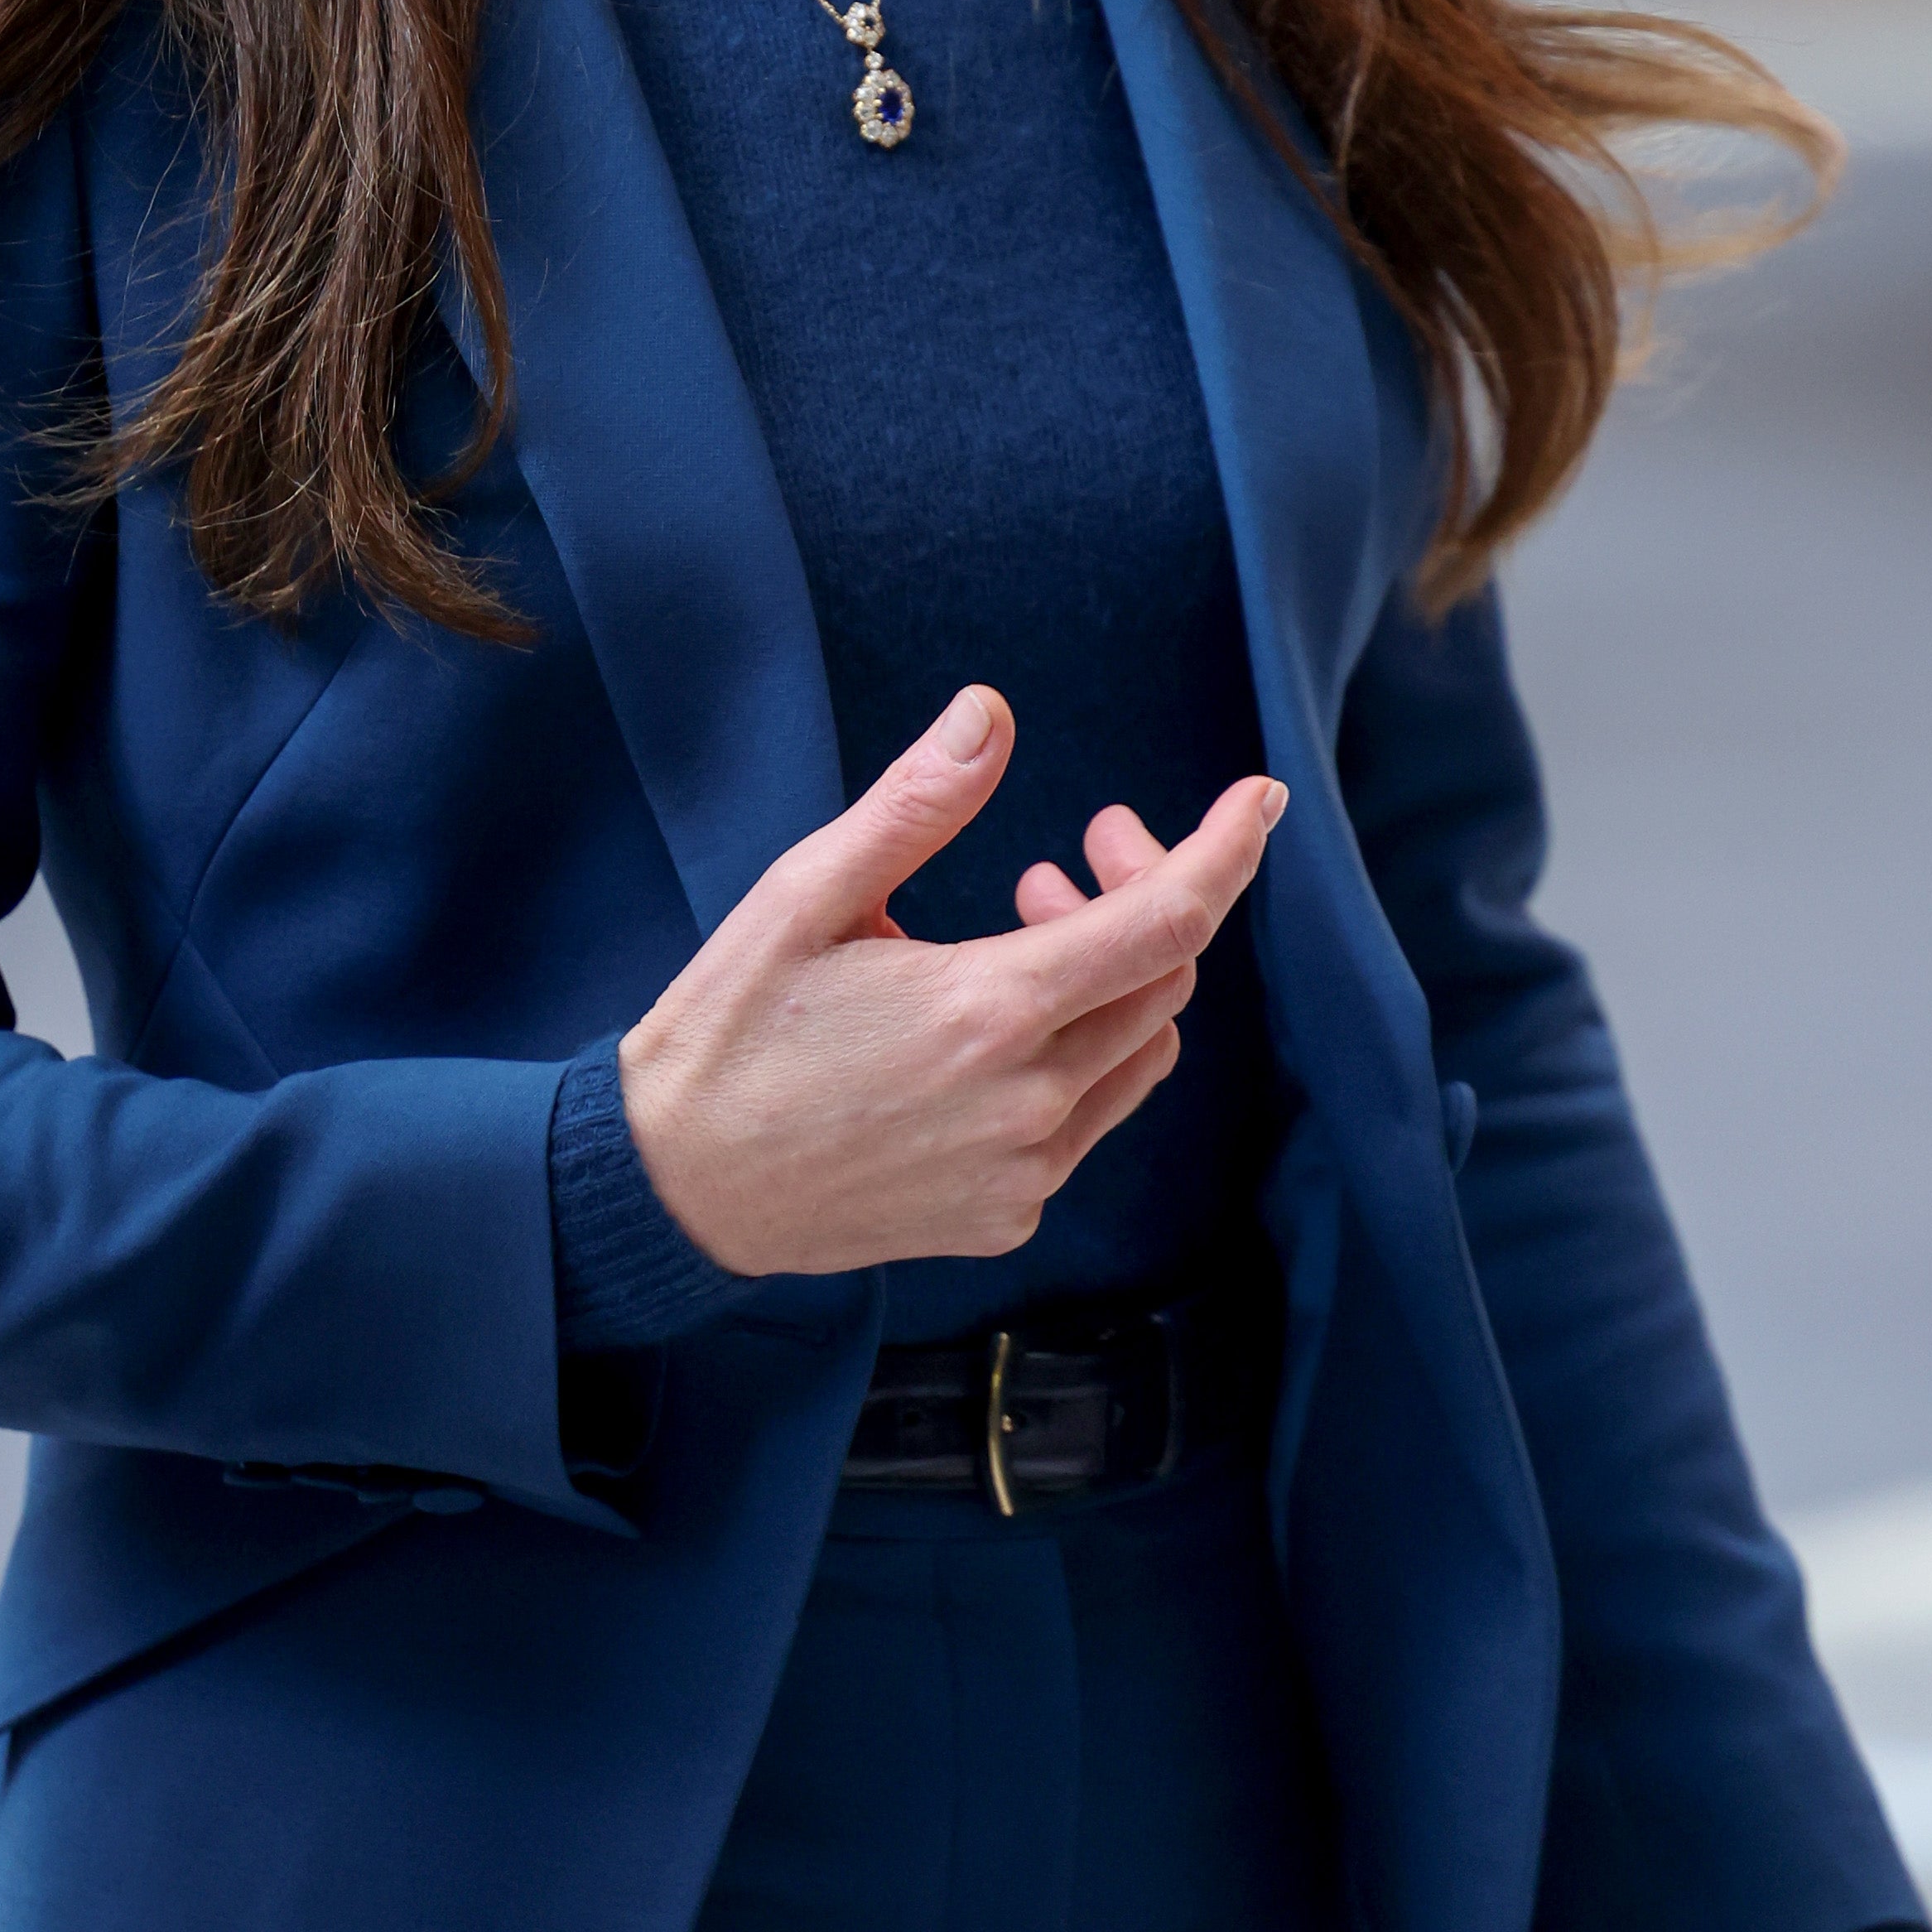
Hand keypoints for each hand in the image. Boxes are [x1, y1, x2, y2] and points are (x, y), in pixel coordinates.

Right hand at [618, 686, 1282, 1276]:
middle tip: (1075, 851)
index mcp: (986, 1012)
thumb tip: (990, 715)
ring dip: (1114, 979)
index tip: (1257, 798)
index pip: (1166, 924)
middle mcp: (1026, 1104)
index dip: (1225, 851)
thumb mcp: (803, 897)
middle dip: (1146, 897)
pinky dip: (1077, 1054)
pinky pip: (1090, 1121)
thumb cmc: (729, 1030)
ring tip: (1028, 924)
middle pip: (1165, 982)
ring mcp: (1022, 1172)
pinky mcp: (1005, 1216)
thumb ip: (913, 805)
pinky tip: (993, 1027)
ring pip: (1140, 1055)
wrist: (674, 1189)